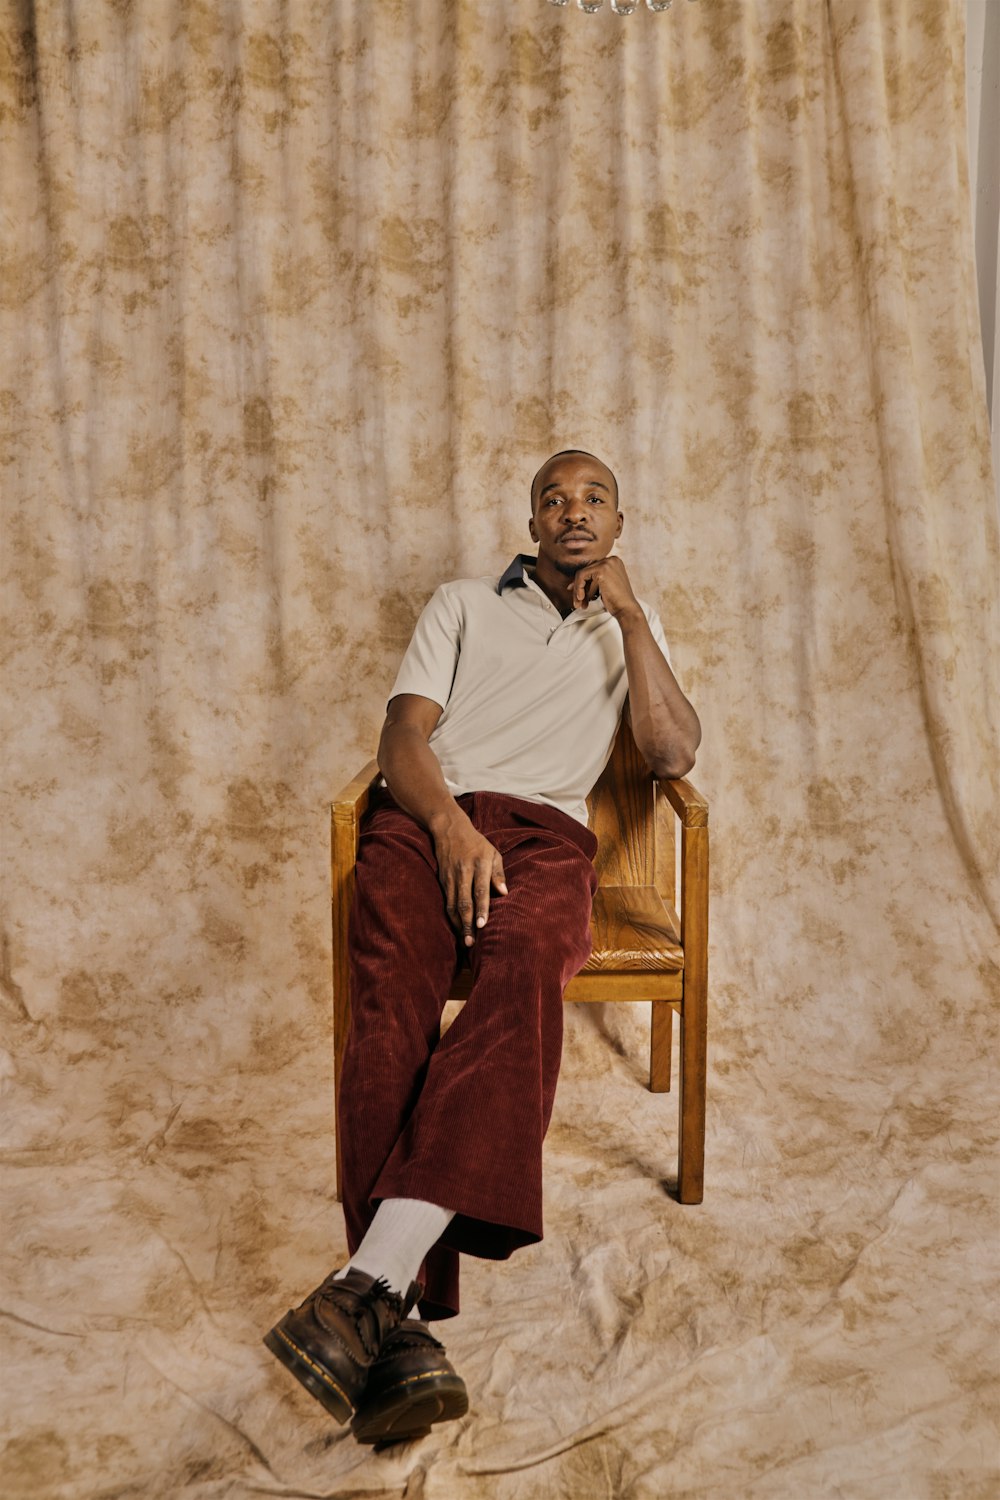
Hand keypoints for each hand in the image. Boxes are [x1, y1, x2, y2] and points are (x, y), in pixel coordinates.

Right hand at [429, 811, 507, 946]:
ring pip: (452, 904)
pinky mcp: (442, 879)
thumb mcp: (493, 853)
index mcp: (479, 864)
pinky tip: (457, 928)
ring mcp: (450, 876)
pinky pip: (446, 901)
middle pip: (464, 901)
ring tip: (464, 941)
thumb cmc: (477, 843)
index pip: (480, 889)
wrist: (449, 829)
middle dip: (467, 923)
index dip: (481, 908)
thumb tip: (504, 893)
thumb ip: (498, 873)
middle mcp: (463, 871)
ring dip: (458, 924)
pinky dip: (451, 916)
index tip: (482, 924)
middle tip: (470, 942)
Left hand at [568, 555, 640, 619]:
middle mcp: (612, 559)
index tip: (578, 594)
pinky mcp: (601, 570)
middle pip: (586, 571)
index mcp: (614, 562)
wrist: (626, 610)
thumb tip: (571, 585)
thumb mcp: (603, 588)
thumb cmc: (617, 602)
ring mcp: (607, 563)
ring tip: (580, 604)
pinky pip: (581, 576)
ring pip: (582, 574)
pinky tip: (582, 598)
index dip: (583, 582)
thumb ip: (591, 582)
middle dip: (580, 588)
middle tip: (578, 602)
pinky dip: (579, 588)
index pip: (592, 569)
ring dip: (578, 590)